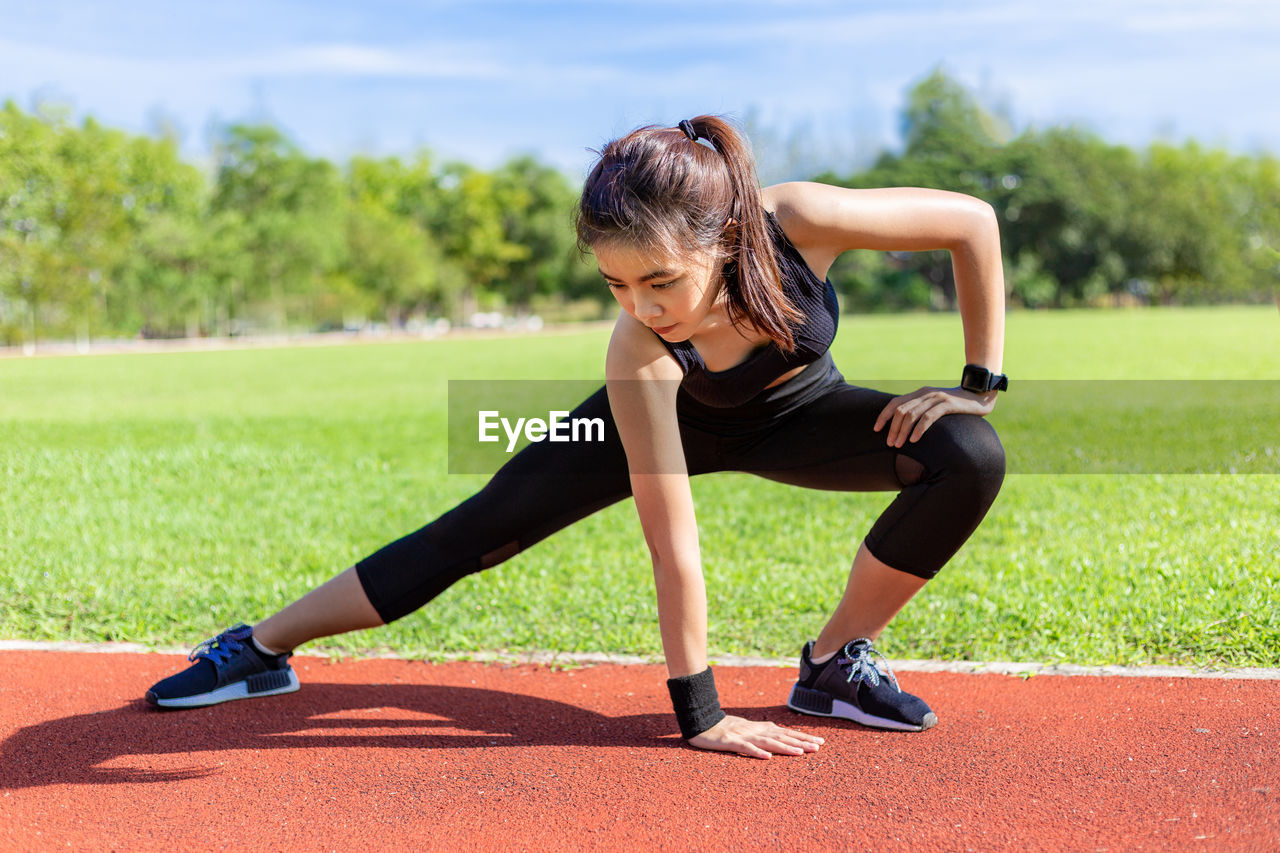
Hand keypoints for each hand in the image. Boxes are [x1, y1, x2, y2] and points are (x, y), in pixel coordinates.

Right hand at [687, 714, 823, 758]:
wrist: (700, 722)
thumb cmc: (724, 728)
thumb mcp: (746, 730)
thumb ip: (762, 732)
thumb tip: (779, 733)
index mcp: (760, 728)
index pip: (785, 733)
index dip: (802, 737)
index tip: (820, 742)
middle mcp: (755, 730)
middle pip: (781, 736)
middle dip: (800, 741)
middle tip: (819, 747)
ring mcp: (743, 735)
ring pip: (767, 742)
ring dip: (784, 747)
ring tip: (800, 752)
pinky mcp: (730, 742)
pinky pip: (745, 748)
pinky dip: (756, 752)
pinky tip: (767, 758)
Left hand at [874, 386, 995, 447]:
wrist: (980, 396)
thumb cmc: (956, 406)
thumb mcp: (935, 406)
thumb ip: (922, 411)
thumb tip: (904, 427)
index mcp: (920, 393)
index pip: (895, 403)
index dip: (883, 416)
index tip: (876, 429)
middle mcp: (925, 393)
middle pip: (901, 410)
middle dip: (892, 428)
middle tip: (890, 443)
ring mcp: (936, 398)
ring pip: (911, 414)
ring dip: (902, 431)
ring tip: (899, 445)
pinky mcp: (948, 404)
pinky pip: (928, 417)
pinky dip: (919, 429)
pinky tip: (914, 440)